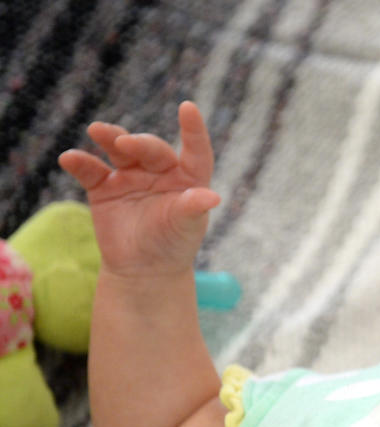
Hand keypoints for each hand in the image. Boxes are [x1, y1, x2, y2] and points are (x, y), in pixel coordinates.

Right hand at [58, 101, 219, 278]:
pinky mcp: (104, 187)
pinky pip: (90, 170)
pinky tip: (69, 159)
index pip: (195, 150)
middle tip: (125, 144)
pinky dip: (80, 163)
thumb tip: (213, 197)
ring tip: (97, 130)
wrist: (143, 269)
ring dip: (108, 138)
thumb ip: (193, 208)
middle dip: (139, 143)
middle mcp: (159, 171)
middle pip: (151, 149)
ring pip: (118, 151)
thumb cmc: (173, 245)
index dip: (193, 130)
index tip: (188, 108)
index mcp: (188, 178)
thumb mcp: (185, 227)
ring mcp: (130, 176)